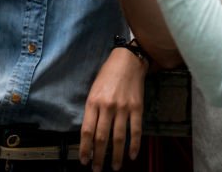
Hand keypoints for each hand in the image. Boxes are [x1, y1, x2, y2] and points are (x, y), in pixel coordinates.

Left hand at [79, 48, 145, 171]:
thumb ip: (92, 111)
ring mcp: (123, 108)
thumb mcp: (93, 90)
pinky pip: (136, 131)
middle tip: (96, 169)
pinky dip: (134, 145)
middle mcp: (107, 106)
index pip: (86, 131)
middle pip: (101, 138)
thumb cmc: (107, 75)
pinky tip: (132, 155)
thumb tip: (90, 135)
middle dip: (98, 157)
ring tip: (114, 167)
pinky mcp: (137, 108)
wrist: (127, 61)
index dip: (85, 148)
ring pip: (118, 138)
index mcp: (93, 102)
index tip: (84, 160)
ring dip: (115, 156)